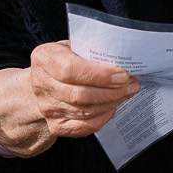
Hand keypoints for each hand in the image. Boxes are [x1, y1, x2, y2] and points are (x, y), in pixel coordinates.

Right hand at [0, 41, 138, 157]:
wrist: (45, 81)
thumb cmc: (67, 59)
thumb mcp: (75, 46)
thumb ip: (93, 50)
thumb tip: (124, 58)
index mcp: (44, 58)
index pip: (70, 70)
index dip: (99, 75)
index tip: (122, 75)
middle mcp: (41, 84)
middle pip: (79, 95)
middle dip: (111, 91)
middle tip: (132, 84)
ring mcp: (47, 107)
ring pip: (85, 111)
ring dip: (112, 102)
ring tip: (128, 92)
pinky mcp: (55, 125)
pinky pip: (84, 127)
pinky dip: (103, 117)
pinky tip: (114, 106)